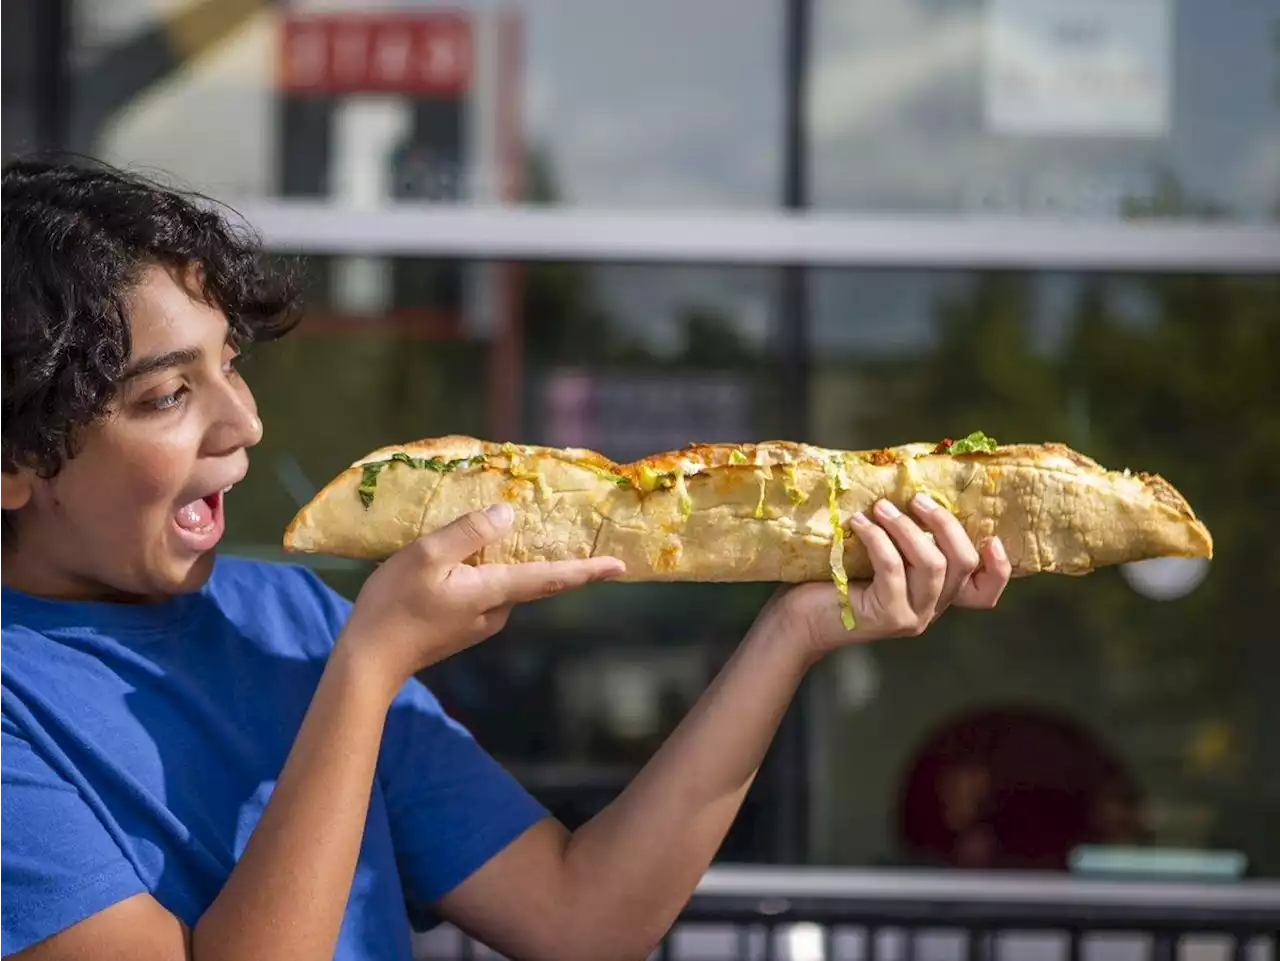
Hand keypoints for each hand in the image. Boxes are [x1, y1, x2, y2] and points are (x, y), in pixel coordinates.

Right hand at [337, 502, 625, 699]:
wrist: (368, 662)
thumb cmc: (395, 605)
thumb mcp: (426, 556)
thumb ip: (470, 533)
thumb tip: (509, 514)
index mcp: (495, 592)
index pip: (552, 578)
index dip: (588, 570)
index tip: (622, 566)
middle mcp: (498, 611)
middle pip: (531, 577)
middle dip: (549, 555)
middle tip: (565, 529)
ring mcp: (481, 622)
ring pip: (506, 582)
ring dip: (507, 560)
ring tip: (497, 531)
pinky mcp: (464, 626)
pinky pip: (486, 590)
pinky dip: (486, 571)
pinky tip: (465, 556)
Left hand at [763, 493, 1010, 659]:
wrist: (799, 619)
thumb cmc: (835, 580)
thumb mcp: (878, 558)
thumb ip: (903, 540)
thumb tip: (913, 488)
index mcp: (936, 595)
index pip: (985, 593)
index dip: (1000, 568)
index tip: (991, 536)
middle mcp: (932, 610)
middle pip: (964, 563)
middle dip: (945, 524)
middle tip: (917, 499)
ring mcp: (913, 617)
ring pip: (933, 564)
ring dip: (908, 528)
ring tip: (881, 508)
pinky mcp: (888, 616)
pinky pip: (893, 568)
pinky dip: (878, 539)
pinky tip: (858, 524)